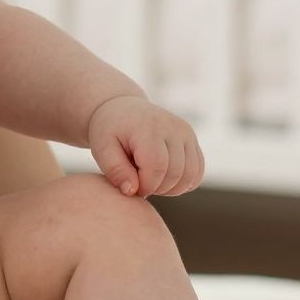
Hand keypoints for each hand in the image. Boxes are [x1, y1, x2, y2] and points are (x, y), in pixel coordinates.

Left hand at [87, 96, 204, 196]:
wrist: (122, 107)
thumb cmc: (109, 131)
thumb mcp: (102, 149)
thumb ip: (115, 171)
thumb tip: (132, 191)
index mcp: (148, 128)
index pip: (157, 168)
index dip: (145, 186)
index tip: (130, 187)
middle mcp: (173, 128)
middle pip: (175, 174)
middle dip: (157, 189)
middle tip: (139, 186)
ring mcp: (186, 133)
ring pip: (191, 175)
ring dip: (171, 189)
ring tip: (150, 182)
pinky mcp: (192, 139)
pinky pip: (197, 172)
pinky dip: (183, 183)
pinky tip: (163, 180)